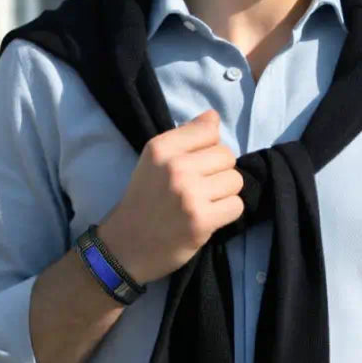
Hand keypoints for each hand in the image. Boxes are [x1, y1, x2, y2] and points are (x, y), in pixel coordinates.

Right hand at [98, 111, 243, 285]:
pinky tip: (207, 217)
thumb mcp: (155, 160)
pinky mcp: (201, 221)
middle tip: (199, 188)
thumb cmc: (144, 200)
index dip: (208, 148)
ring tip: (203, 202)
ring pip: (235, 181)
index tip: (195, 164)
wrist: (125, 246)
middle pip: (227, 156)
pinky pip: (236, 206)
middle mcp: (175, 167)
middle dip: (218, 172)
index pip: (210, 131)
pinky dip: (226, 213)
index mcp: (160, 148)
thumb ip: (185, 137)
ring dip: (224, 193)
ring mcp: (189, 195)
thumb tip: (214, 116)